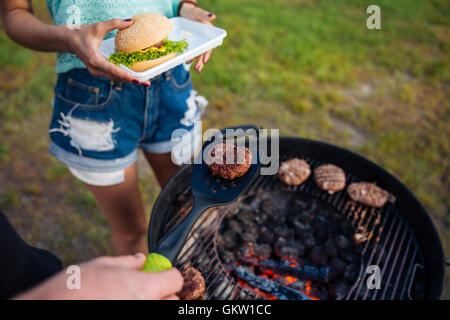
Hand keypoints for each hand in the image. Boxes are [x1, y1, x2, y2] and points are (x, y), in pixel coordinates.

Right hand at [15, 253, 182, 299]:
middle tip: (147, 288)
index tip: (162, 274)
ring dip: (152, 302)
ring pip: (158, 310)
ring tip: (131, 297)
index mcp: (144, 287)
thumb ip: (128, 262)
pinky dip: (137, 308)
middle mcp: (146, 306)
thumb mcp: (103, 264)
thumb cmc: (76, 285)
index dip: (169, 274)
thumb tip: (141, 260)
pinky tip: (120, 302)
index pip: (175, 280)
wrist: (51, 306)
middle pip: (172, 302)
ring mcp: (137, 318)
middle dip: (164, 293)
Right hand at [66, 19, 149, 85]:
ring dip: (129, 80)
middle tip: (147, 83)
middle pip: (117, 77)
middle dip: (132, 80)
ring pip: (115, 78)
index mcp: (95, 60)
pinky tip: (134, 77)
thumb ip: (114, 23)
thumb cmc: (83, 32)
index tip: (137, 81)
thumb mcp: (98, 26)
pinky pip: (113, 75)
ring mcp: (96, 72)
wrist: (70, 40)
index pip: (113, 70)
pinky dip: (123, 76)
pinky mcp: (99, 72)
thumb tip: (130, 21)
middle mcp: (96, 69)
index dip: (126, 76)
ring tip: (144, 82)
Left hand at [180, 4, 215, 71]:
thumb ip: (204, 14)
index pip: (209, 45)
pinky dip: (189, 56)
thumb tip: (213, 16)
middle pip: (203, 52)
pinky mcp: (191, 44)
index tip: (205, 60)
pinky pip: (191, 51)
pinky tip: (185, 61)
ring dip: (196, 61)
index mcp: (208, 34)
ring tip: (193, 67)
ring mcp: (197, 43)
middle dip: (201, 61)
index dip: (207, 53)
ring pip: (197, 54)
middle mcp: (204, 40)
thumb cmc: (192, 12)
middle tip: (198, 69)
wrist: (185, 13)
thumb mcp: (197, 12)